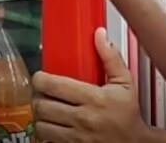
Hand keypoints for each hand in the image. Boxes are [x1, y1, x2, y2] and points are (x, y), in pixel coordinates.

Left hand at [33, 29, 147, 142]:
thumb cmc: (128, 113)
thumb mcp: (125, 82)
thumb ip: (111, 57)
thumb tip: (99, 34)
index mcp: (94, 98)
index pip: (56, 86)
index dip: (41, 79)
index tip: (40, 76)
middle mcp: (83, 119)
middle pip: (43, 106)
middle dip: (37, 97)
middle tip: (41, 92)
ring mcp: (76, 137)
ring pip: (41, 125)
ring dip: (40, 116)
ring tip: (45, 108)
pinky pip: (47, 140)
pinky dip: (46, 132)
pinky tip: (52, 124)